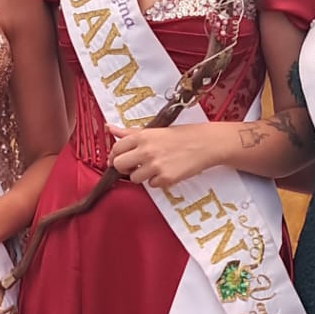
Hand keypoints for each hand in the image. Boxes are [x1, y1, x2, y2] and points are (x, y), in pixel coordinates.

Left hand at [107, 125, 224, 188]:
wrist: (205, 144)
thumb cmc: (182, 136)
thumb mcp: (155, 130)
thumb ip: (130, 133)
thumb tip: (109, 128)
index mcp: (142, 136)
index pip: (116, 148)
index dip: (114, 156)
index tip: (117, 159)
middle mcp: (146, 150)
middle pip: (119, 165)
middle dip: (124, 168)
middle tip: (133, 166)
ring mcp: (155, 166)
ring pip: (134, 179)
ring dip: (141, 176)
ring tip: (154, 168)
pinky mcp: (165, 179)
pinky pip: (151, 185)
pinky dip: (157, 181)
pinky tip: (166, 171)